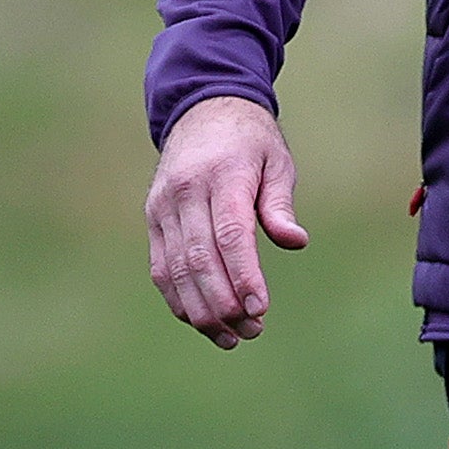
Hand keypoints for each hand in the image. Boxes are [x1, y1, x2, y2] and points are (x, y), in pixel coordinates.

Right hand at [145, 95, 308, 348]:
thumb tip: (295, 242)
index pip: (231, 234)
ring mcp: (163, 208)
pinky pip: (161, 267)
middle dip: (223, 303)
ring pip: (175, 270)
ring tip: (231, 337)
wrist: (202, 112)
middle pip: (199, 259)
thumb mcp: (277, 162)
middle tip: (252, 331)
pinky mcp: (152, 219)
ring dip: (201, 310)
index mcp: (223, 176)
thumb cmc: (251, 143)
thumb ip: (280, 204)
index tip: (260, 308)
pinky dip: (178, 298)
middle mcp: (186, 194)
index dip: (243, 275)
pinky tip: (202, 321)